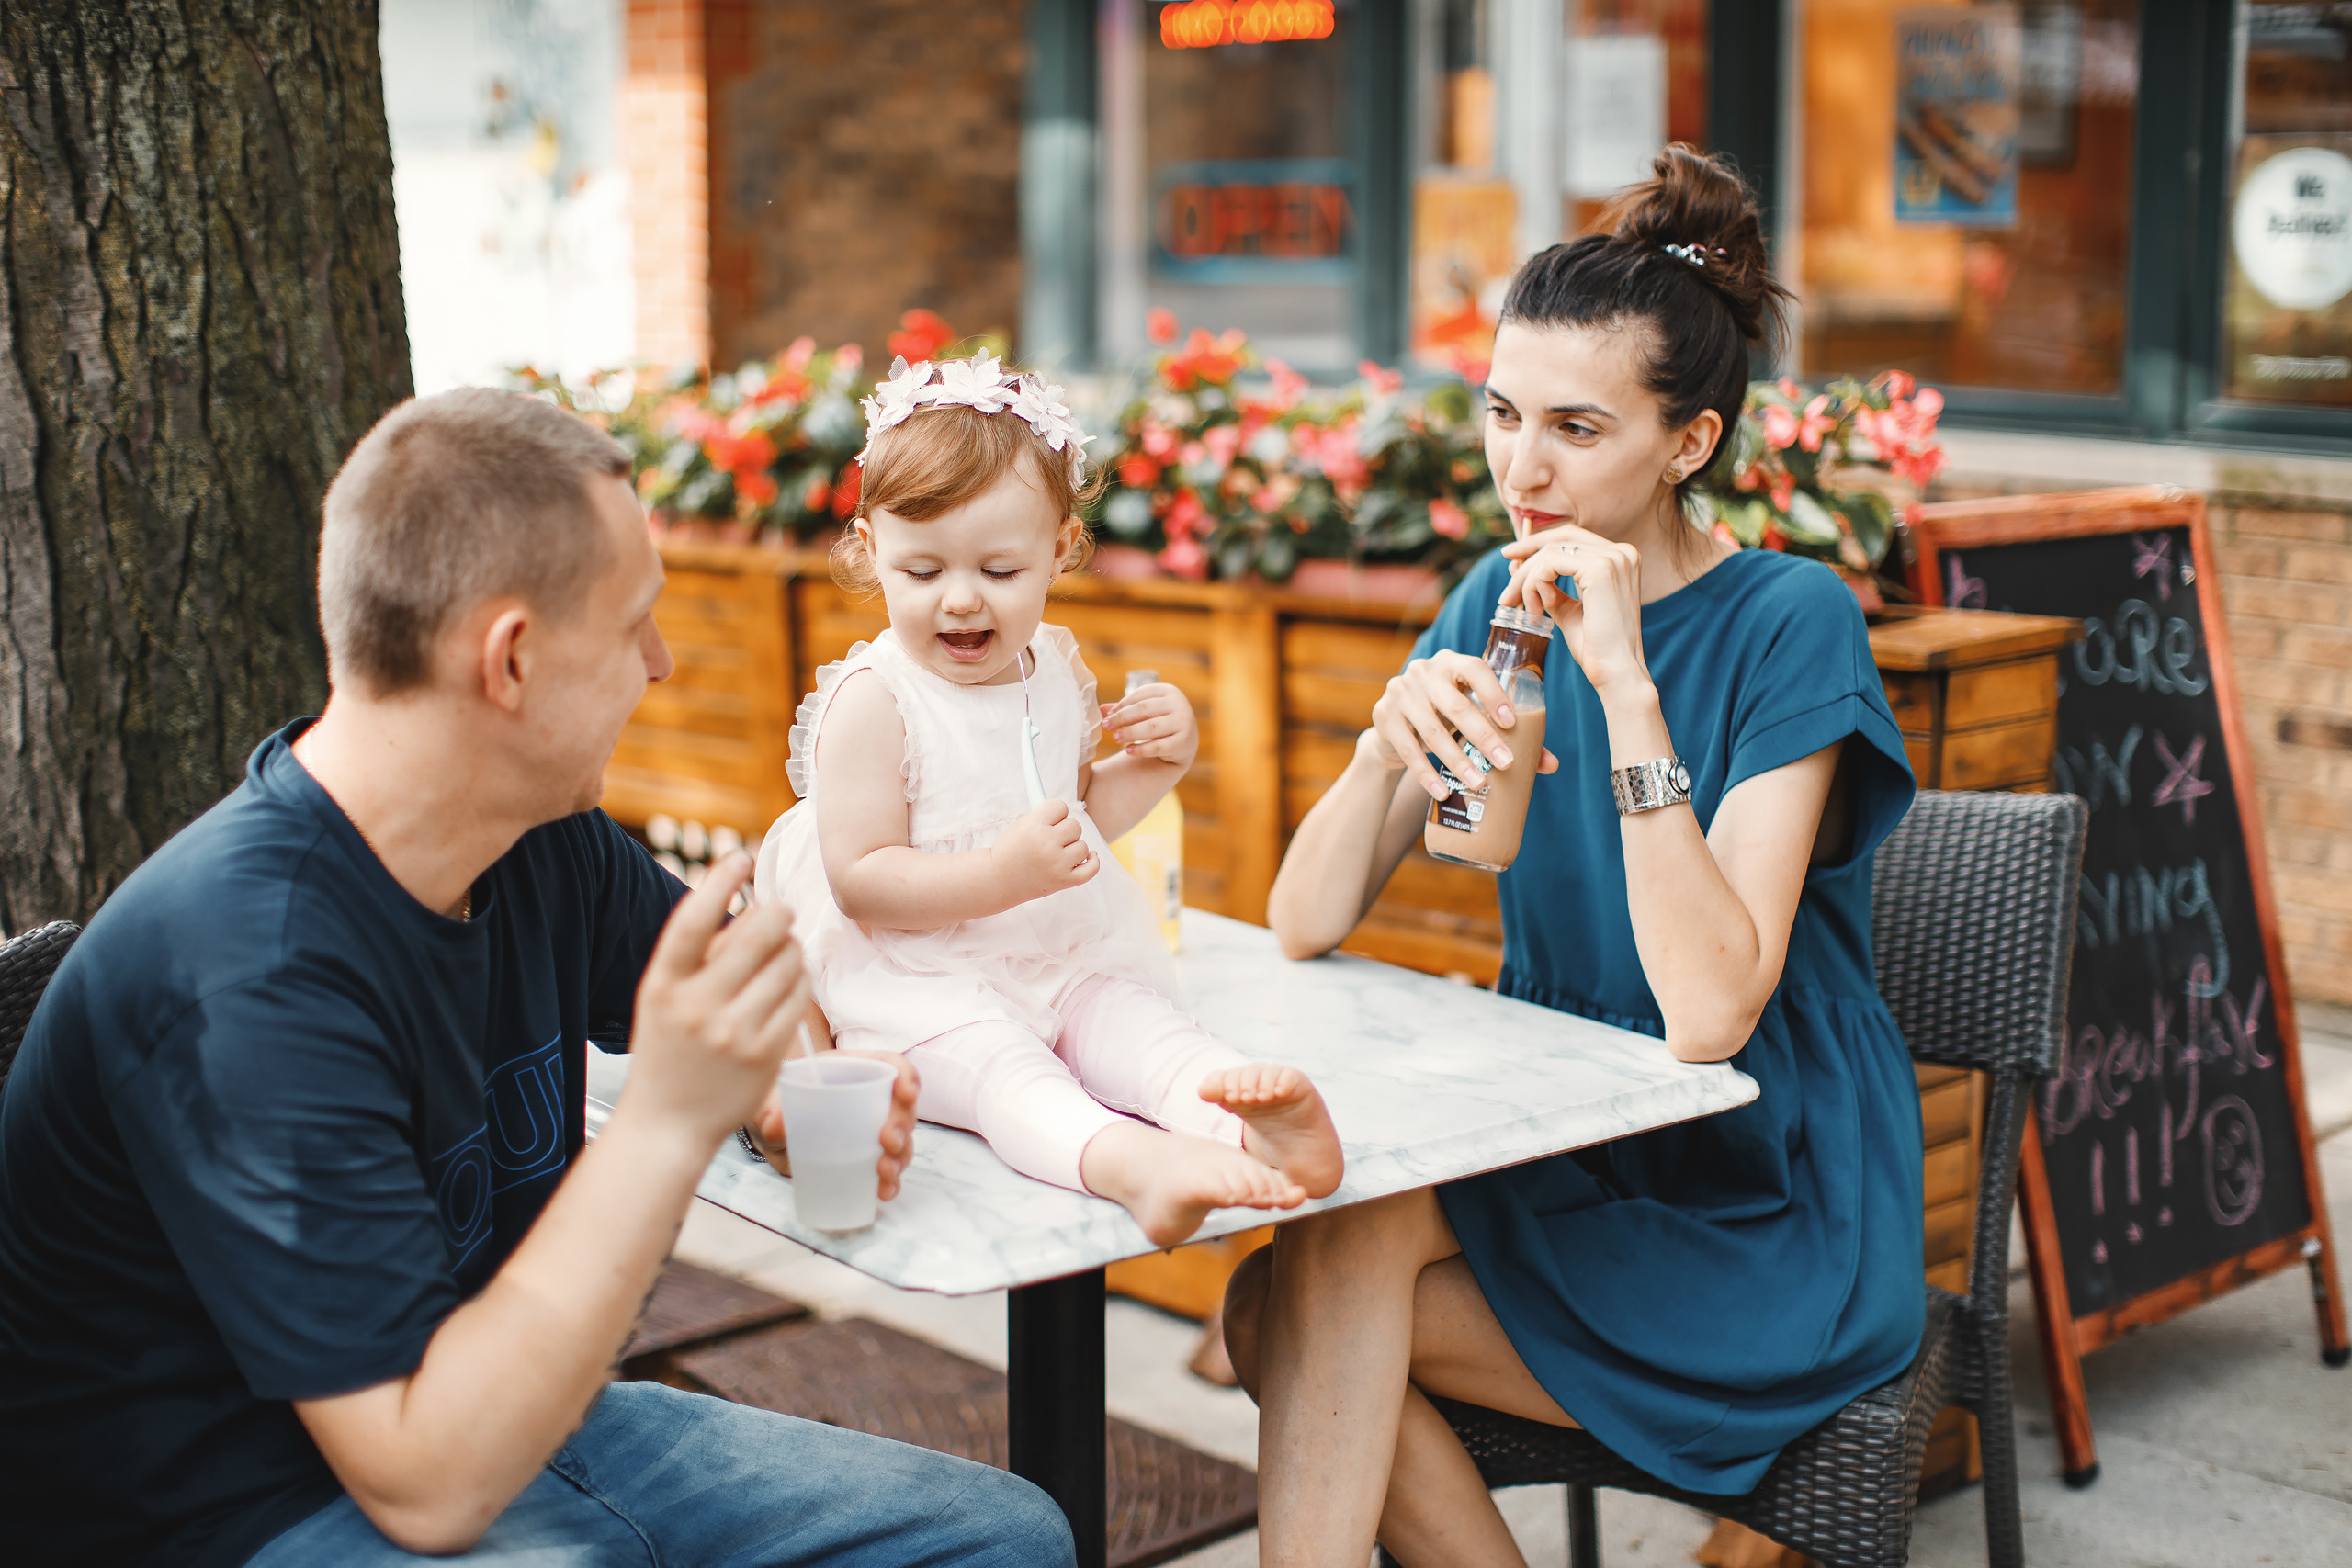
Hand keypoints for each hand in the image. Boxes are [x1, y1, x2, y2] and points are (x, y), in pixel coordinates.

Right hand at [622, 853, 810, 1145]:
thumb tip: (751, 907)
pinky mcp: (765, 1054)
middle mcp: (696, 1007)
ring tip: (782, 952)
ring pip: (786, 962)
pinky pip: (798, 997)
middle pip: (756, 933)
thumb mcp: (662, 999)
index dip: (717, 883)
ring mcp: (733, 1033)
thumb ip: (697, 957)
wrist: (667, 1124)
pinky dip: (799, 981)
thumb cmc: (668, 1051)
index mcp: (661, 986)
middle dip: (776, 913)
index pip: (691, 922)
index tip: (738, 857)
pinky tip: (789, 982)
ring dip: (791, 948)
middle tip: (779, 912)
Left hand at [749, 1052, 921, 1200]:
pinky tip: (883, 1191)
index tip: (906, 1093)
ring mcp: (872, 1131)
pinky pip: (889, 1169)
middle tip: (887, 1142)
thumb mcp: (770, 1102)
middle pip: (903, 1107)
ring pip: (902, 1141)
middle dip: (902, 1125)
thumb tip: (776, 1125)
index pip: (891, 1066)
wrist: (771, 1133)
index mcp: (853, 1071)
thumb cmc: (777, 1105)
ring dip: (900, 1157)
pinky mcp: (867, 1159)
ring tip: (884, 1171)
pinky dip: (891, 1181)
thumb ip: (771, 1110)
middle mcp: (870, 1099)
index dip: (906, 1076)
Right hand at [990, 799, 1097, 901]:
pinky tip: (1089, 856)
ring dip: (1073, 848)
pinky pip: (1091, 869)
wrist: (997, 880)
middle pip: (1075, 826)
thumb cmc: (1010, 850)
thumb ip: (1044, 816)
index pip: (1060, 806)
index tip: (1050, 818)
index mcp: (1034, 826)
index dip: (1056, 812)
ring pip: (1083, 846)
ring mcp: (1057, 865)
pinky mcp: (1063, 881)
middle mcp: (1047, 845)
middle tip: (1051, 838)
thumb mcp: (1021, 826)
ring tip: (1056, 854)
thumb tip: (1065, 808)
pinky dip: (1093, 861)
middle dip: (1065, 830)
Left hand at [1100, 682, 1198, 768]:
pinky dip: (1141, 749)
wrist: (1185, 742)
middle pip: (1144, 709)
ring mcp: (1184, 723)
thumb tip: (1100, 709)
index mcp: (1168, 691)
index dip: (1122, 705)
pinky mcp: (1183, 742)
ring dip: (1130, 732)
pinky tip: (1128, 751)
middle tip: (1106, 726)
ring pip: (1151, 727)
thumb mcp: (1145, 712)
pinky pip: (1158, 746)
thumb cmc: (1159, 722)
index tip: (1107, 715)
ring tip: (1115, 738)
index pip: (1140, 695)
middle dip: (1122, 718)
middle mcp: (1179, 704)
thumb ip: (1124, 710)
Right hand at [1369, 650, 1559, 803]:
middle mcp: (1423, 671)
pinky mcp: (1383, 716)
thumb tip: (1550, 764)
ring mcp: (1400, 692)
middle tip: (1505, 763)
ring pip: (1433, 731)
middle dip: (1484, 737)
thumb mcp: (1473, 718)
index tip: (1513, 722)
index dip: (1495, 694)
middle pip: (1456, 705)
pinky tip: (1442, 792)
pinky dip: (1426, 774)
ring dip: (1457, 760)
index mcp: (1452, 663)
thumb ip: (1510, 734)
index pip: (1476, 669)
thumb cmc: (1447, 719)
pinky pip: (1408, 749)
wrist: (1395, 729)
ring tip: (1478, 783)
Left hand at [1499, 523, 1652, 699]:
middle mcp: (1622, 552)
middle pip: (1560, 538)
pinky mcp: (1599, 570)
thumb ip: (1549, 587)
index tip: (1511, 558)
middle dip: (1526, 553)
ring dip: (1526, 579)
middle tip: (1505, 573)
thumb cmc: (1596, 648)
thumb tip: (1518, 565)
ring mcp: (1613, 558)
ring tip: (1520, 608)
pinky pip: (1549, 566)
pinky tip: (1535, 610)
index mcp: (1620, 558)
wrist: (1615, 673)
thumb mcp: (1569, 610)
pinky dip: (1533, 584)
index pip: (1572, 536)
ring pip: (1550, 553)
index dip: (1538, 543)